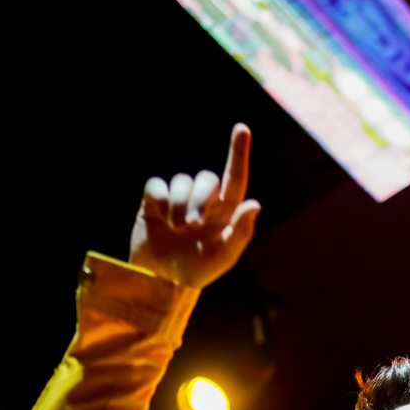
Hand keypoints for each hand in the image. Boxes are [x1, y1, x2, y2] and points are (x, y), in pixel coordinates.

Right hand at [129, 123, 260, 287]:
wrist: (162, 280)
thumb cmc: (198, 270)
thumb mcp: (224, 256)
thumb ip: (241, 232)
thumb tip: (255, 204)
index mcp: (226, 211)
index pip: (235, 177)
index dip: (238, 153)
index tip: (242, 129)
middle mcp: (204, 200)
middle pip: (207, 179)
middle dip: (200, 199)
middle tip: (193, 225)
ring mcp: (178, 198)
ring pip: (182, 181)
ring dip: (181, 204)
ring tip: (178, 229)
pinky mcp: (153, 201)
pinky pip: (157, 185)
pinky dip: (161, 201)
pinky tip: (162, 220)